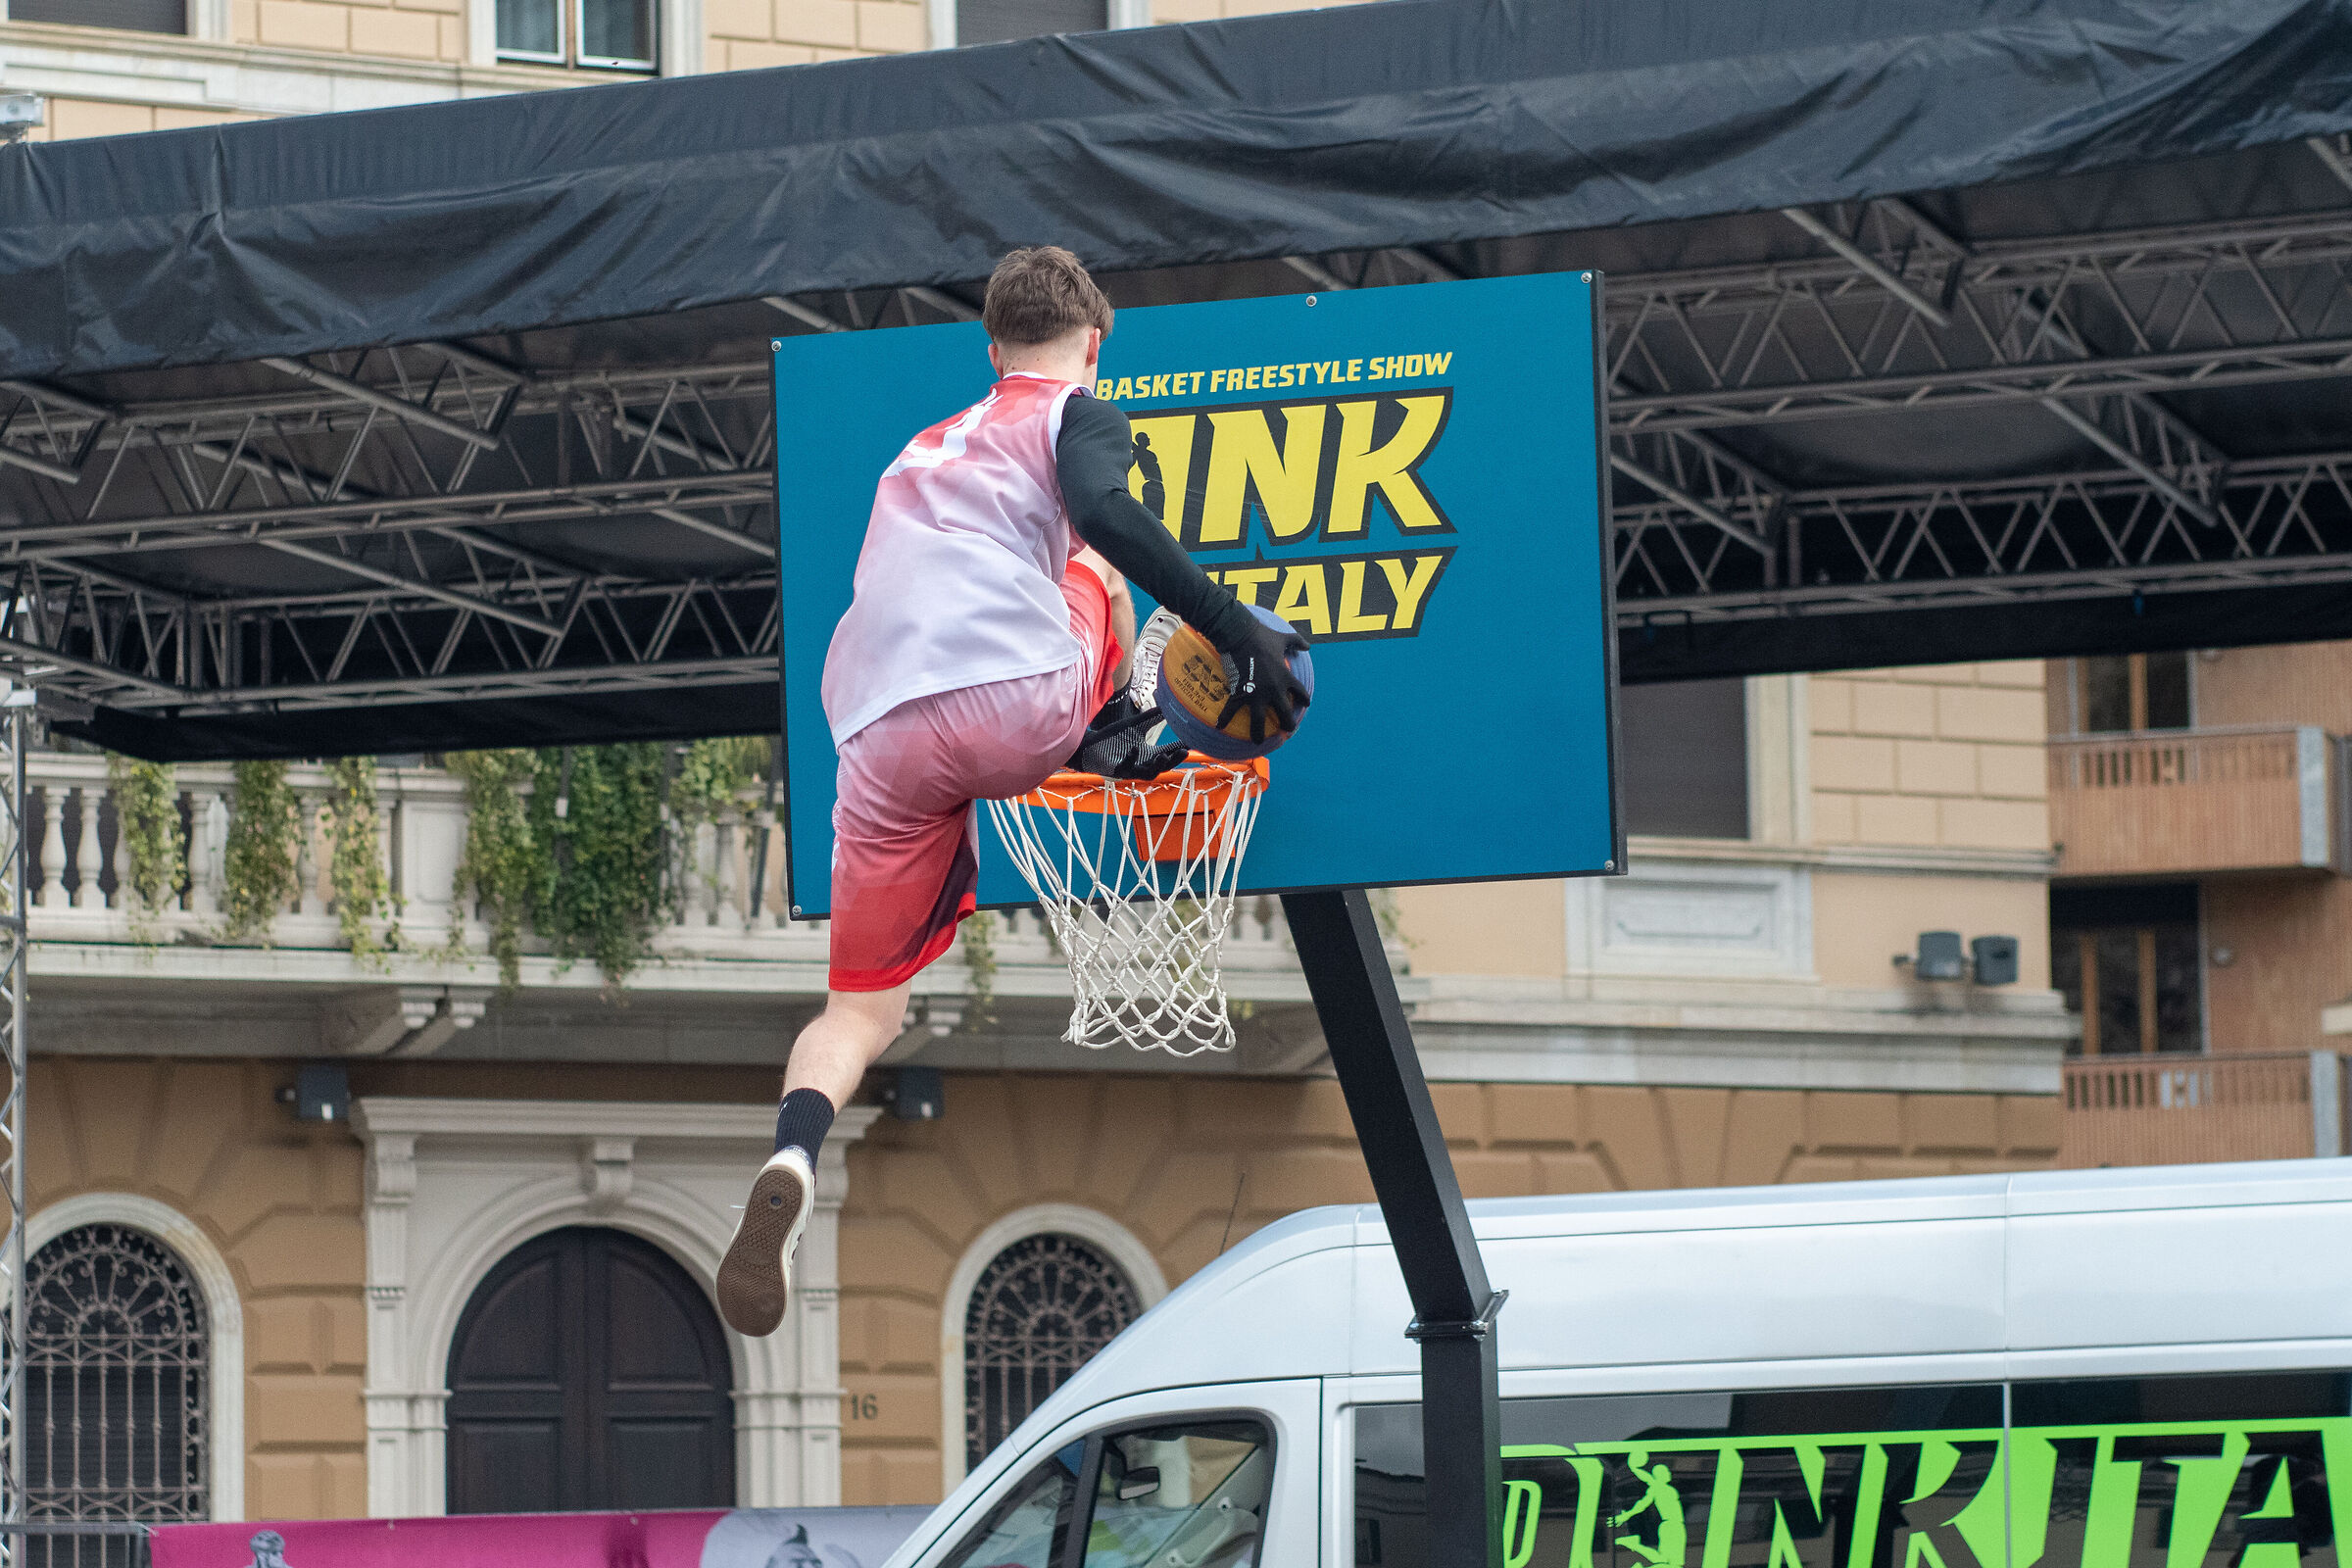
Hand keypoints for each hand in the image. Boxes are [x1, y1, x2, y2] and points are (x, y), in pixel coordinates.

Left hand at [1069, 694, 1187, 779]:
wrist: (1089, 745)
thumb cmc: (1113, 738)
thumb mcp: (1136, 725)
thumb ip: (1152, 717)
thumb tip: (1169, 705)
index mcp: (1149, 754)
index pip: (1169, 752)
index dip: (1181, 748)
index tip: (1193, 741)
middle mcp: (1142, 764)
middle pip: (1164, 766)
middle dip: (1174, 760)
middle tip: (1184, 751)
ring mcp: (1131, 769)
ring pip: (1149, 773)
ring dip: (1157, 765)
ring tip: (1163, 754)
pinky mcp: (1117, 770)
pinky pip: (1126, 767)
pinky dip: (1131, 758)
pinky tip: (1134, 748)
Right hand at [1213, 619, 1311, 742]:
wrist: (1241, 635)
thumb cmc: (1262, 636)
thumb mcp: (1283, 638)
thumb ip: (1296, 642)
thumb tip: (1307, 645)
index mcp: (1286, 677)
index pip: (1301, 692)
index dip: (1304, 699)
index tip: (1305, 704)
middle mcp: (1274, 690)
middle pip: (1285, 714)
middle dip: (1287, 725)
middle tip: (1286, 730)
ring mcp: (1256, 694)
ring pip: (1259, 721)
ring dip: (1258, 733)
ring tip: (1257, 741)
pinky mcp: (1239, 692)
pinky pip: (1231, 710)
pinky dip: (1224, 718)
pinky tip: (1220, 726)